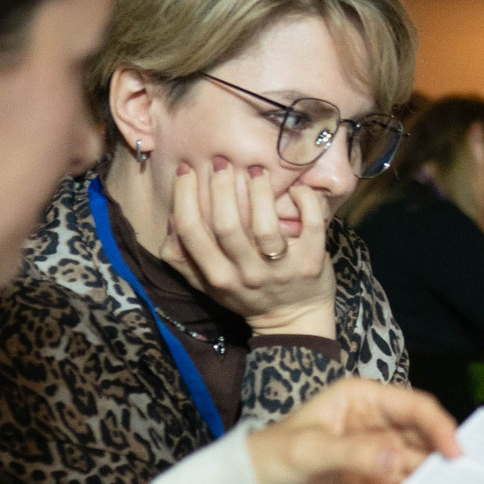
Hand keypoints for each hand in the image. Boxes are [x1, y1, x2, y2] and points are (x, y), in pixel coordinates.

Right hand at [163, 157, 338, 338]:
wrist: (294, 322)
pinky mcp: (311, 263)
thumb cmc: (246, 295)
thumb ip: (183, 259)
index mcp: (216, 276)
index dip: (184, 197)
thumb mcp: (207, 284)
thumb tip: (171, 220)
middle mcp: (246, 274)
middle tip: (222, 161)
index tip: (187, 170)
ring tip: (256, 170)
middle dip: (220, 187)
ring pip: (265, 226)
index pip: (191, 233)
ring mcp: (280, 270)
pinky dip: (305, 202)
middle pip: (226, 226)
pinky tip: (298, 186)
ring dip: (259, 191)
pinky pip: (311, 226)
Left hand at [244, 378, 460, 483]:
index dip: (440, 427)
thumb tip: (397, 460)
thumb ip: (353, 452)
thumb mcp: (307, 450)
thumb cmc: (271, 457)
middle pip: (427, 440)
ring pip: (423, 470)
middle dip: (437, 465)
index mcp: (365, 399)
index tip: (456, 453)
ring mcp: (382, 458)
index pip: (414, 407)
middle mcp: (380, 425)